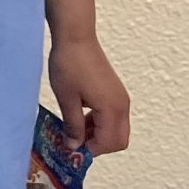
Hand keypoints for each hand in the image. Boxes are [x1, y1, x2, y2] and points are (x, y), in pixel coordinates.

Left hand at [47, 35, 130, 154]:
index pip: (110, 143)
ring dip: (97, 134)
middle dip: (98, 146)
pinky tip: (79, 117)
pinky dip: (99, 123)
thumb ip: (73, 125)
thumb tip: (74, 146)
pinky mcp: (115, 92)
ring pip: (116, 129)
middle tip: (75, 143)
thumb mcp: (67, 98)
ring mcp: (120, 98)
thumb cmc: (69, 65)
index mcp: (112, 109)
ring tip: (72, 131)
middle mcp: (122, 105)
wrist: (76, 37)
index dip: (91, 150)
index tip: (71, 150)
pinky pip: (112, 116)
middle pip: (119, 140)